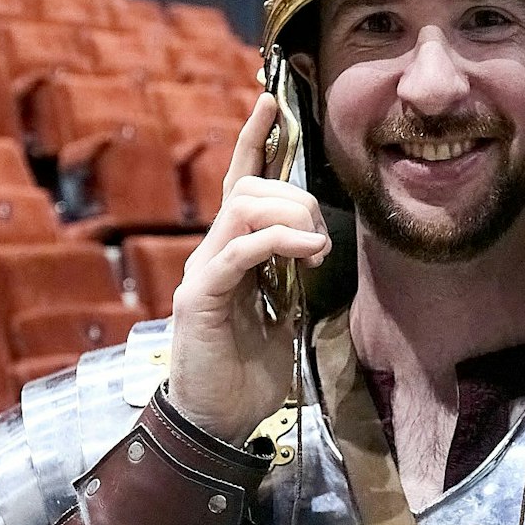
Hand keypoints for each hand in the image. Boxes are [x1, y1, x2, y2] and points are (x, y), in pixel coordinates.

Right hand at [166, 94, 330, 442]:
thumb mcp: (284, 314)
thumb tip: (317, 244)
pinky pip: (238, 250)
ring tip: (318, 245)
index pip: (240, 182)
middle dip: (293, 194)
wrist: (217, 422)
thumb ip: (292, 275)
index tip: (271, 102)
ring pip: (242, 207)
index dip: (255, 140)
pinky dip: (277, 241)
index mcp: (232, 252)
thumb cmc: (248, 373)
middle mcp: (212, 252)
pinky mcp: (202, 296)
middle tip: (322, 236)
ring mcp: (204, 271)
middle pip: (247, 187)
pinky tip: (309, 251)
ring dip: (291, 215)